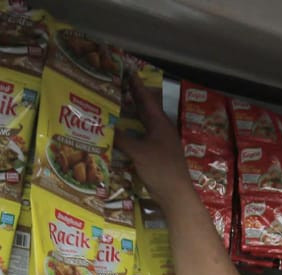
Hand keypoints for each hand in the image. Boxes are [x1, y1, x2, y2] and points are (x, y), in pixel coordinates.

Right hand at [113, 72, 194, 207]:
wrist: (176, 195)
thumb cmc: (160, 169)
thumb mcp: (138, 152)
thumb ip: (122, 138)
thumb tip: (105, 126)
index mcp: (160, 124)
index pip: (146, 99)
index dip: (136, 86)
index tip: (127, 72)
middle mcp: (161, 130)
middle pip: (145, 110)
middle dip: (132, 99)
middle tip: (117, 87)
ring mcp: (160, 143)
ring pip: (143, 125)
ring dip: (131, 116)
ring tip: (116, 107)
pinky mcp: (157, 156)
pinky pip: (142, 138)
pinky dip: (131, 133)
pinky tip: (121, 135)